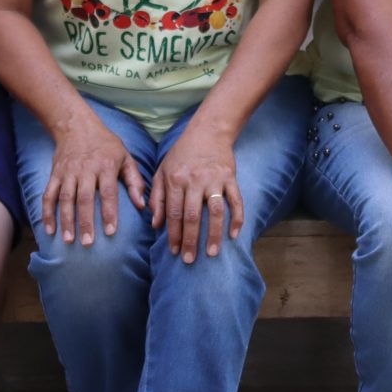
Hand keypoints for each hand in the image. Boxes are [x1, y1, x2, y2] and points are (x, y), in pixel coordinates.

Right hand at [43, 115, 144, 245]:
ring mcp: (68, 172)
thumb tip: (142, 205)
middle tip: (88, 243)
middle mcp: (86, 170)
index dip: (110, 212)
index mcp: (106, 166)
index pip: (108, 192)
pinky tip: (49, 229)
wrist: (77, 126)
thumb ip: (135, 180)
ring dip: (66, 220)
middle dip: (86, 222)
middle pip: (85, 198)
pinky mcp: (55, 174)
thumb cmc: (106, 144)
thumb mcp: (125, 157)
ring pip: (66, 199)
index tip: (111, 232)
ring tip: (69, 240)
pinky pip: (48, 195)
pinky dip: (47, 212)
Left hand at [151, 120, 243, 262]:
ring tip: (212, 253)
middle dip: (191, 240)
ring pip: (215, 212)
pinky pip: (236, 201)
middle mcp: (194, 180)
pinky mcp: (230, 177)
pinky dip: (237, 218)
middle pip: (193, 216)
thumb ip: (157, 197)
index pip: (174, 213)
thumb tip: (155, 224)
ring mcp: (214, 179)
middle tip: (190, 260)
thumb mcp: (162, 171)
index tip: (174, 252)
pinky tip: (234, 234)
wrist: (208, 131)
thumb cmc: (182, 153)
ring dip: (214, 234)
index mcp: (175, 180)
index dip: (174, 235)